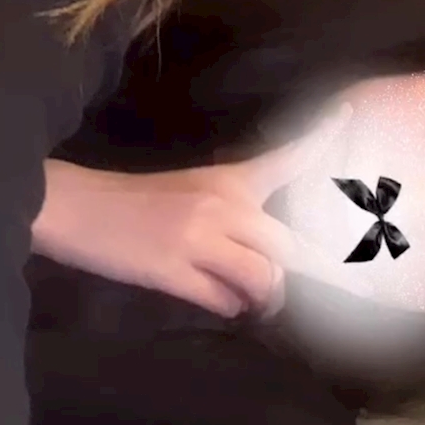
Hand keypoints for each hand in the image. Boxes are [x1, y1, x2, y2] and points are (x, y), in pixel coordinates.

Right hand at [34, 105, 351, 317]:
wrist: (74, 206)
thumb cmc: (132, 199)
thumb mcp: (190, 192)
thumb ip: (231, 216)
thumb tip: (265, 256)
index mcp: (227, 180)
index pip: (284, 157)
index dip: (321, 138)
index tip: (349, 115)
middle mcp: (222, 207)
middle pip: (289, 246)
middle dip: (315, 274)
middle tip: (330, 288)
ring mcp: (199, 241)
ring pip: (263, 278)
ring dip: (268, 299)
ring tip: (259, 304)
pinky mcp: (173, 272)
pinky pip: (224, 301)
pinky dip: (232, 309)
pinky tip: (225, 305)